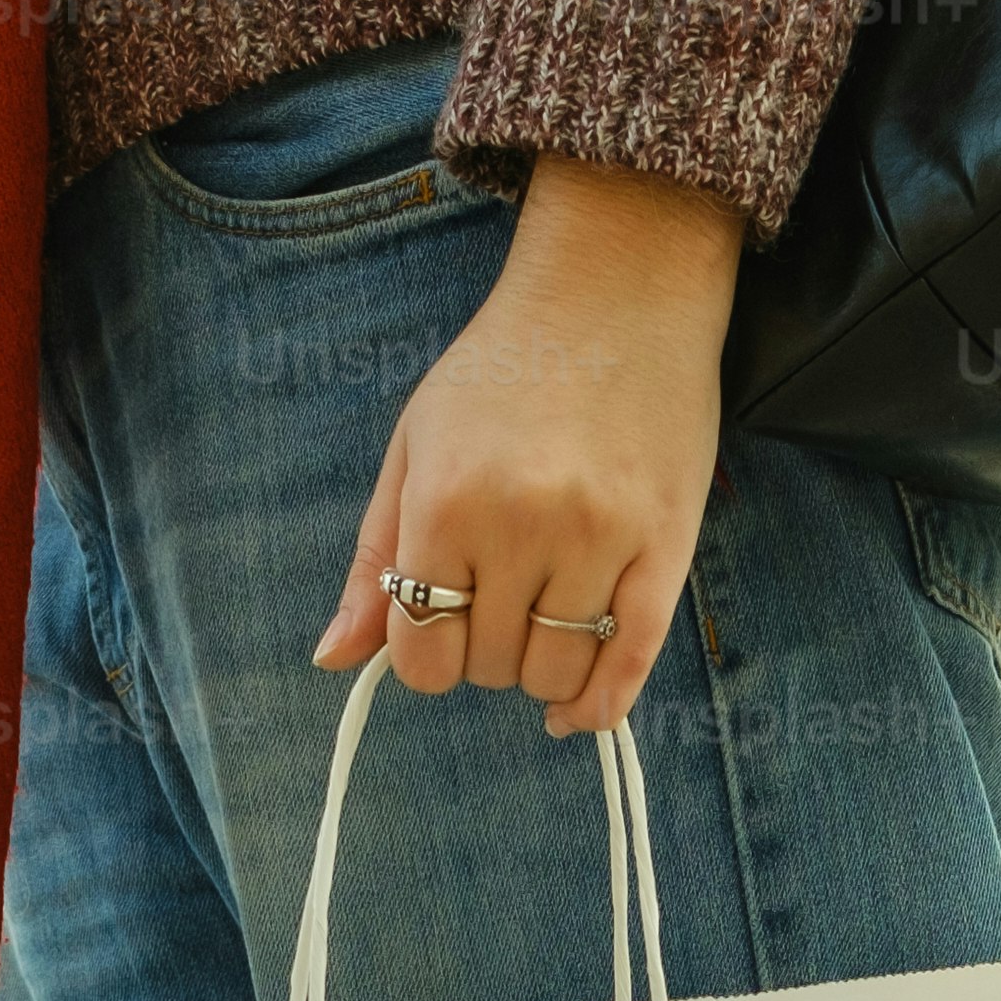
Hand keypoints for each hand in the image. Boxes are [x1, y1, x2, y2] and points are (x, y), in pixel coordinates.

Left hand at [317, 153, 738, 738]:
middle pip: (490, 667)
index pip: (421, 653)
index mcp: (448, 501)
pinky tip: (577, 710)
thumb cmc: (502, 369)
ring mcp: (602, 538)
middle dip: (483, 651)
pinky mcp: (666, 543)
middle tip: (497, 598)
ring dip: (541, 670)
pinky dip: (603, 703)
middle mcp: (523, 525)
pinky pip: (634, 659)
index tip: (439, 628)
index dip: (424, 657)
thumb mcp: (415, 447)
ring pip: (558, 671)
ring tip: (541, 618)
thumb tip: (334, 659)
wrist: (616, 290)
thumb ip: (376, 557)